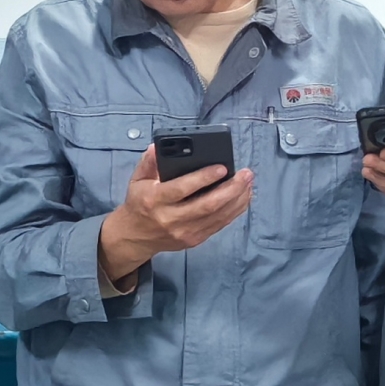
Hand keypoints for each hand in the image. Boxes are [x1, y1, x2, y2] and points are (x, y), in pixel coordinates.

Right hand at [97, 145, 254, 281]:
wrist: (135, 236)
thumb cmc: (139, 202)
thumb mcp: (137, 179)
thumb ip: (149, 161)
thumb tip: (159, 146)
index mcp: (154, 200)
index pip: (182, 188)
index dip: (204, 178)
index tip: (223, 167)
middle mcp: (170, 218)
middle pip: (208, 205)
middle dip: (231, 189)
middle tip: (246, 174)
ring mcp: (184, 232)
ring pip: (218, 216)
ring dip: (237, 199)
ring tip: (249, 183)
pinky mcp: (195, 239)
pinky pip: (219, 225)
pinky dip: (234, 211)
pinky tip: (243, 198)